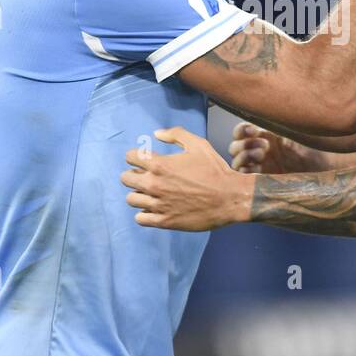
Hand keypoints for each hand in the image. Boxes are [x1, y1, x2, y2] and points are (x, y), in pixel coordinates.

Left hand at [121, 127, 251, 231]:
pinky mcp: (164, 221)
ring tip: (150, 193)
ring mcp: (158, 205)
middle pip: (125, 178)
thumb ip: (176, 134)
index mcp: (160, 165)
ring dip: (138, 194)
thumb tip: (156, 134)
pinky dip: (144, 213)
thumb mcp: (199, 144)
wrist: (230, 197)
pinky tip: (154, 208)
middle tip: (145, 176)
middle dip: (133, 174)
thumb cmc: (215, 170)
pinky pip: (140, 218)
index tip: (143, 159)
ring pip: (131, 199)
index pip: (130, 157)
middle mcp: (154, 185)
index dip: (136, 156)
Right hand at [229, 122, 330, 174]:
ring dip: (244, 156)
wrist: (326, 168)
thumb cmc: (316, 146)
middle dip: (244, 144)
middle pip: (235, 146)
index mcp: (266, 135)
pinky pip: (244, 176)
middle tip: (265, 146)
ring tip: (262, 156)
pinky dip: (245, 171)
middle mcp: (260, 149)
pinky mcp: (264, 180)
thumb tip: (269, 103)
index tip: (253, 130)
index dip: (241, 130)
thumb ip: (280, 121)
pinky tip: (256, 169)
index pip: (241, 131)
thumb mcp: (297, 130)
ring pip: (237, 161)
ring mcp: (261, 166)